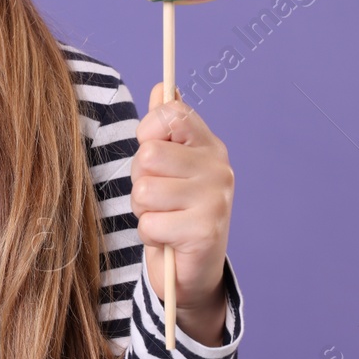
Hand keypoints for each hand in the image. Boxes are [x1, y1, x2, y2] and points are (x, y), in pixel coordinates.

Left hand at [130, 83, 233, 345]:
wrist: (191, 271)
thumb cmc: (173, 212)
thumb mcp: (166, 166)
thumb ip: (164, 127)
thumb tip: (164, 87)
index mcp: (209, 146)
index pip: (171, 114)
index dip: (148, 132)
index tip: (152, 157)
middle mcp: (218, 169)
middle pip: (150, 154)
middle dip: (140, 179)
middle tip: (157, 198)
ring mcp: (215, 200)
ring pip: (146, 189)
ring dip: (143, 209)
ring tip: (162, 218)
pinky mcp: (205, 232)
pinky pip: (151, 223)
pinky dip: (150, 234)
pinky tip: (168, 240)